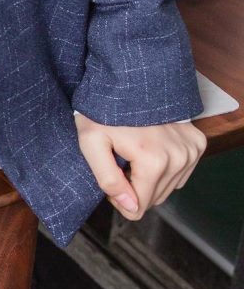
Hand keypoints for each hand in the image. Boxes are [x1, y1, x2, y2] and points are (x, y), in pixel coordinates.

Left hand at [74, 113, 206, 220]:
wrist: (130, 81)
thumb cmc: (105, 110)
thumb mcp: (91, 143)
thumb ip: (108, 179)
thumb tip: (131, 206)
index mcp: (154, 161)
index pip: (139, 208)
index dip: (119, 199)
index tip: (110, 178)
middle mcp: (178, 157)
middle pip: (154, 200)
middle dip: (134, 188)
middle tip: (120, 164)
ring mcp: (191, 150)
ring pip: (168, 189)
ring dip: (149, 179)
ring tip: (134, 154)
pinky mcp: (198, 143)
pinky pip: (180, 174)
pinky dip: (165, 168)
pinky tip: (150, 149)